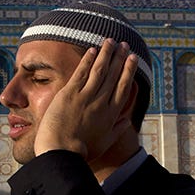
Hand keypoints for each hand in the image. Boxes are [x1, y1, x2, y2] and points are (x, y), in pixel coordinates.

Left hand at [33, 39, 138, 160]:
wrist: (62, 153)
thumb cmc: (82, 152)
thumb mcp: (105, 142)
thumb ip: (117, 130)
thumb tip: (127, 121)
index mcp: (111, 114)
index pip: (123, 87)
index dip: (129, 71)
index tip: (133, 59)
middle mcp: (101, 102)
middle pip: (114, 75)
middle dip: (120, 58)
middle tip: (125, 45)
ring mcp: (85, 97)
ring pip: (99, 70)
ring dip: (106, 54)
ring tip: (111, 41)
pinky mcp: (69, 94)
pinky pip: (81, 72)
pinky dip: (88, 60)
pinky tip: (93, 50)